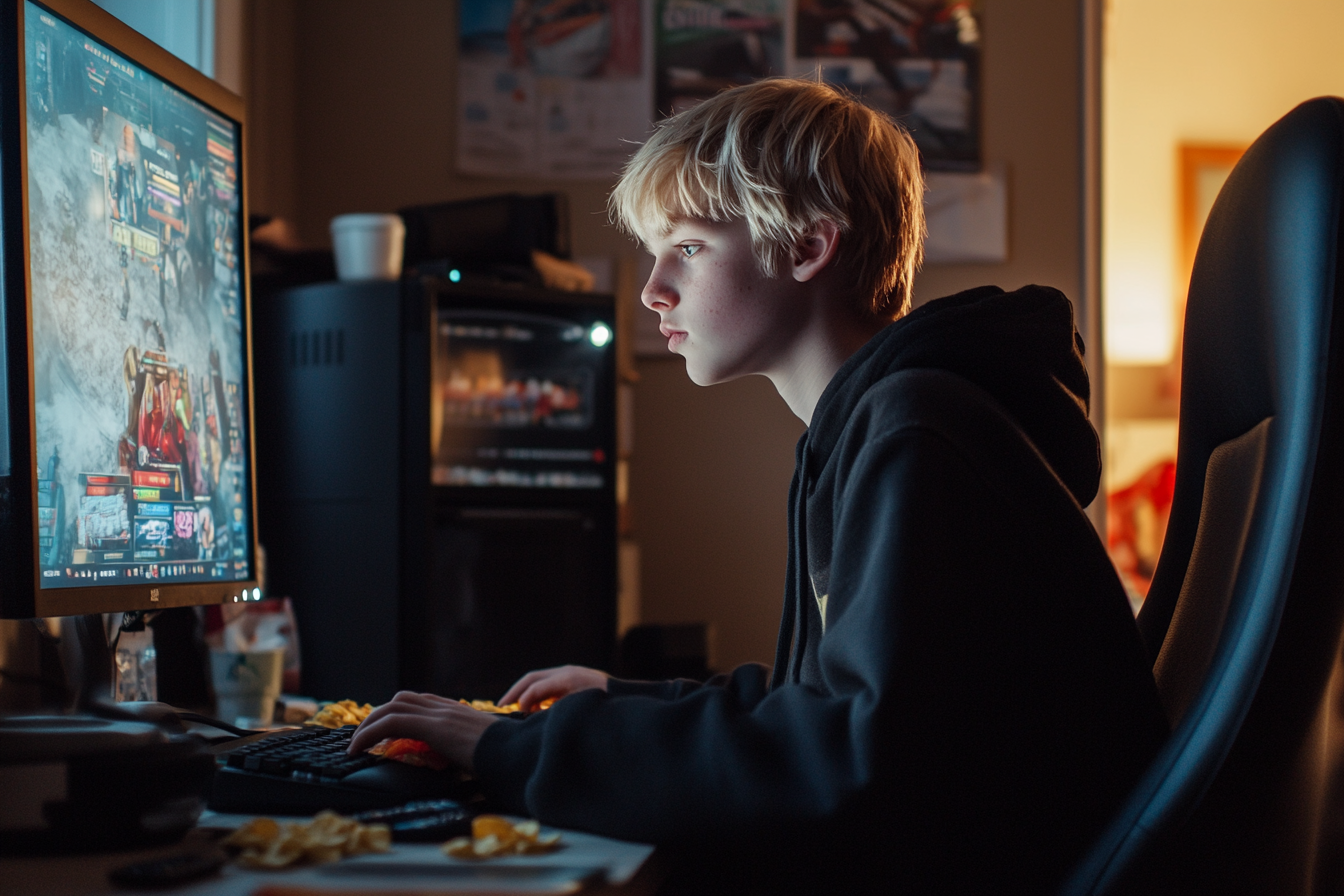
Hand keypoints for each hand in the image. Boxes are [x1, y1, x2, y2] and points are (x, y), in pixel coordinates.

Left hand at [346, 691, 498, 771]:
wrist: (519, 754)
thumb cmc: (508, 757)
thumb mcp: (486, 750)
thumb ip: (472, 749)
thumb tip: (468, 766)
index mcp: (459, 713)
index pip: (421, 702)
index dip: (400, 713)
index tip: (385, 731)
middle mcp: (447, 708)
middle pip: (403, 699)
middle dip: (378, 715)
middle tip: (365, 737)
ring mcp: (441, 714)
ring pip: (392, 707)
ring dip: (369, 724)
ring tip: (356, 744)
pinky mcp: (434, 726)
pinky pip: (391, 723)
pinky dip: (370, 733)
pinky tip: (358, 749)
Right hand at [500, 665, 608, 710]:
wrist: (625, 696)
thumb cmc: (603, 704)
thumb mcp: (579, 709)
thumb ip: (556, 712)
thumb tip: (534, 715)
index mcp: (567, 678)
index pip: (537, 685)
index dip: (524, 699)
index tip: (518, 713)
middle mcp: (565, 673)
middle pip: (532, 678)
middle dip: (514, 692)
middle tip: (500, 706)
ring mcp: (567, 674)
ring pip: (537, 680)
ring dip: (522, 692)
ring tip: (509, 707)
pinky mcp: (570, 680)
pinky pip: (546, 685)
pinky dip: (534, 694)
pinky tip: (528, 707)